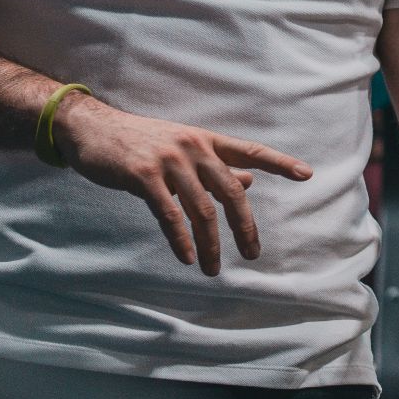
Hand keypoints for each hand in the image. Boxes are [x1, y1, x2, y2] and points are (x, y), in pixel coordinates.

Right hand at [57, 94, 311, 275]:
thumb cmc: (140, 142)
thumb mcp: (182, 149)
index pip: (250, 150)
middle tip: (253, 253)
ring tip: (214, 268)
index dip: (280, 162)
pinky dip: (181, 239)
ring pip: (202, 208)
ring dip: (211, 243)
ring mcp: (169, 160)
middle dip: (244, 226)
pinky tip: (188, 257)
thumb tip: (250, 182)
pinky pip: (170, 214)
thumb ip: (215, 167)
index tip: (307, 174)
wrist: (92, 129)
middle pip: (232, 190)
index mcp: (206, 140)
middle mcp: (193, 147)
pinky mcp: (144, 176)